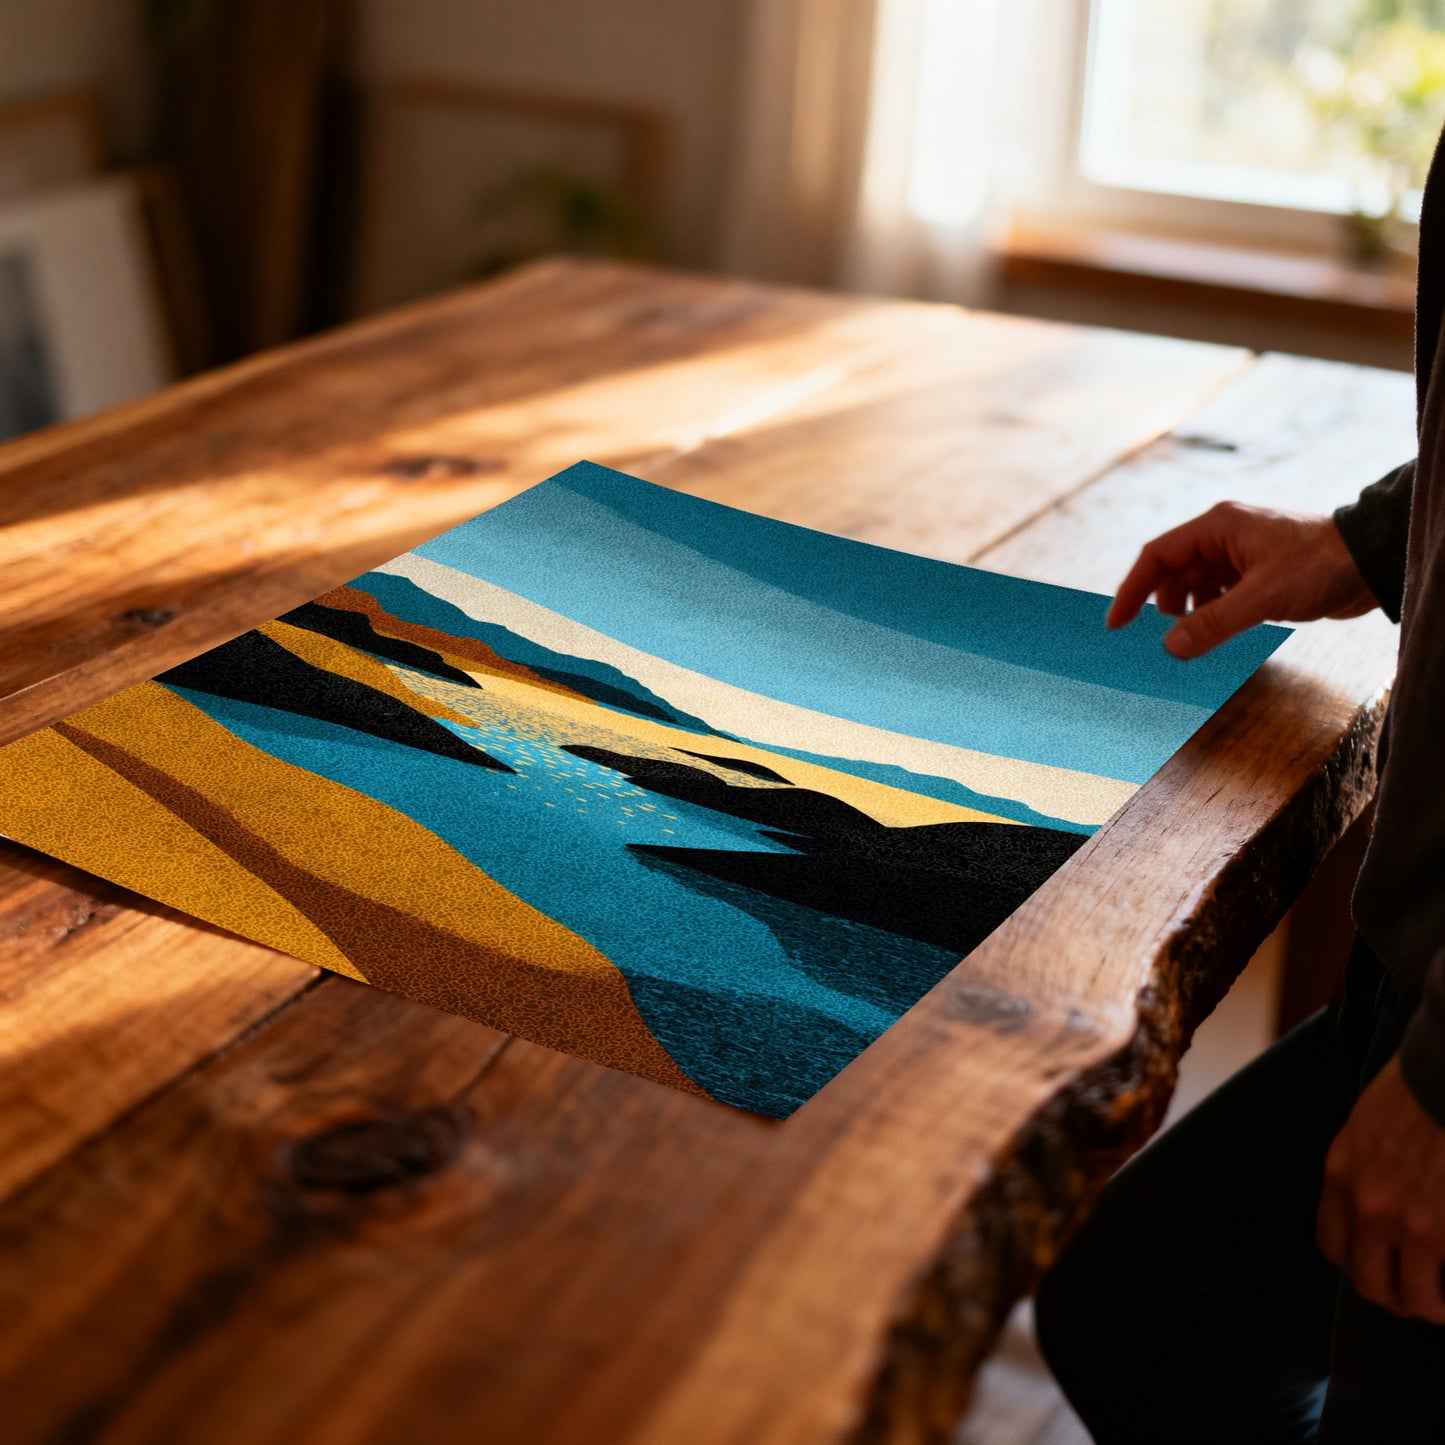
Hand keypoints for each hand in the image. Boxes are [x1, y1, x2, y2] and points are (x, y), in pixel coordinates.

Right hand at [1106, 502, 1376, 658]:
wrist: (1371, 562)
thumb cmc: (1321, 565)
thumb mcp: (1262, 597)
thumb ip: (1213, 622)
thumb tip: (1170, 648)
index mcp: (1218, 527)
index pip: (1158, 556)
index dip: (1132, 589)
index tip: (1116, 623)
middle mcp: (1223, 537)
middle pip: (1173, 572)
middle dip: (1160, 606)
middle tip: (1151, 641)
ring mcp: (1240, 556)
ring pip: (1195, 587)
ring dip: (1187, 614)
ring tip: (1186, 641)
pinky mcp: (1256, 575)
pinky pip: (1219, 596)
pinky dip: (1210, 616)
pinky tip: (1212, 636)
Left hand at [1317, 1055, 1444, 1323]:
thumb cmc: (1419, 1090)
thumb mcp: (1367, 1127)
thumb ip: (1363, 1171)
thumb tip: (1374, 1211)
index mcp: (1342, 1175)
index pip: (1333, 1248)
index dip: (1359, 1264)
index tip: (1383, 1266)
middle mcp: (1369, 1205)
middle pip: (1370, 1284)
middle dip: (1397, 1296)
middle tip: (1422, 1293)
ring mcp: (1413, 1223)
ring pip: (1416, 1298)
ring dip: (1434, 1305)